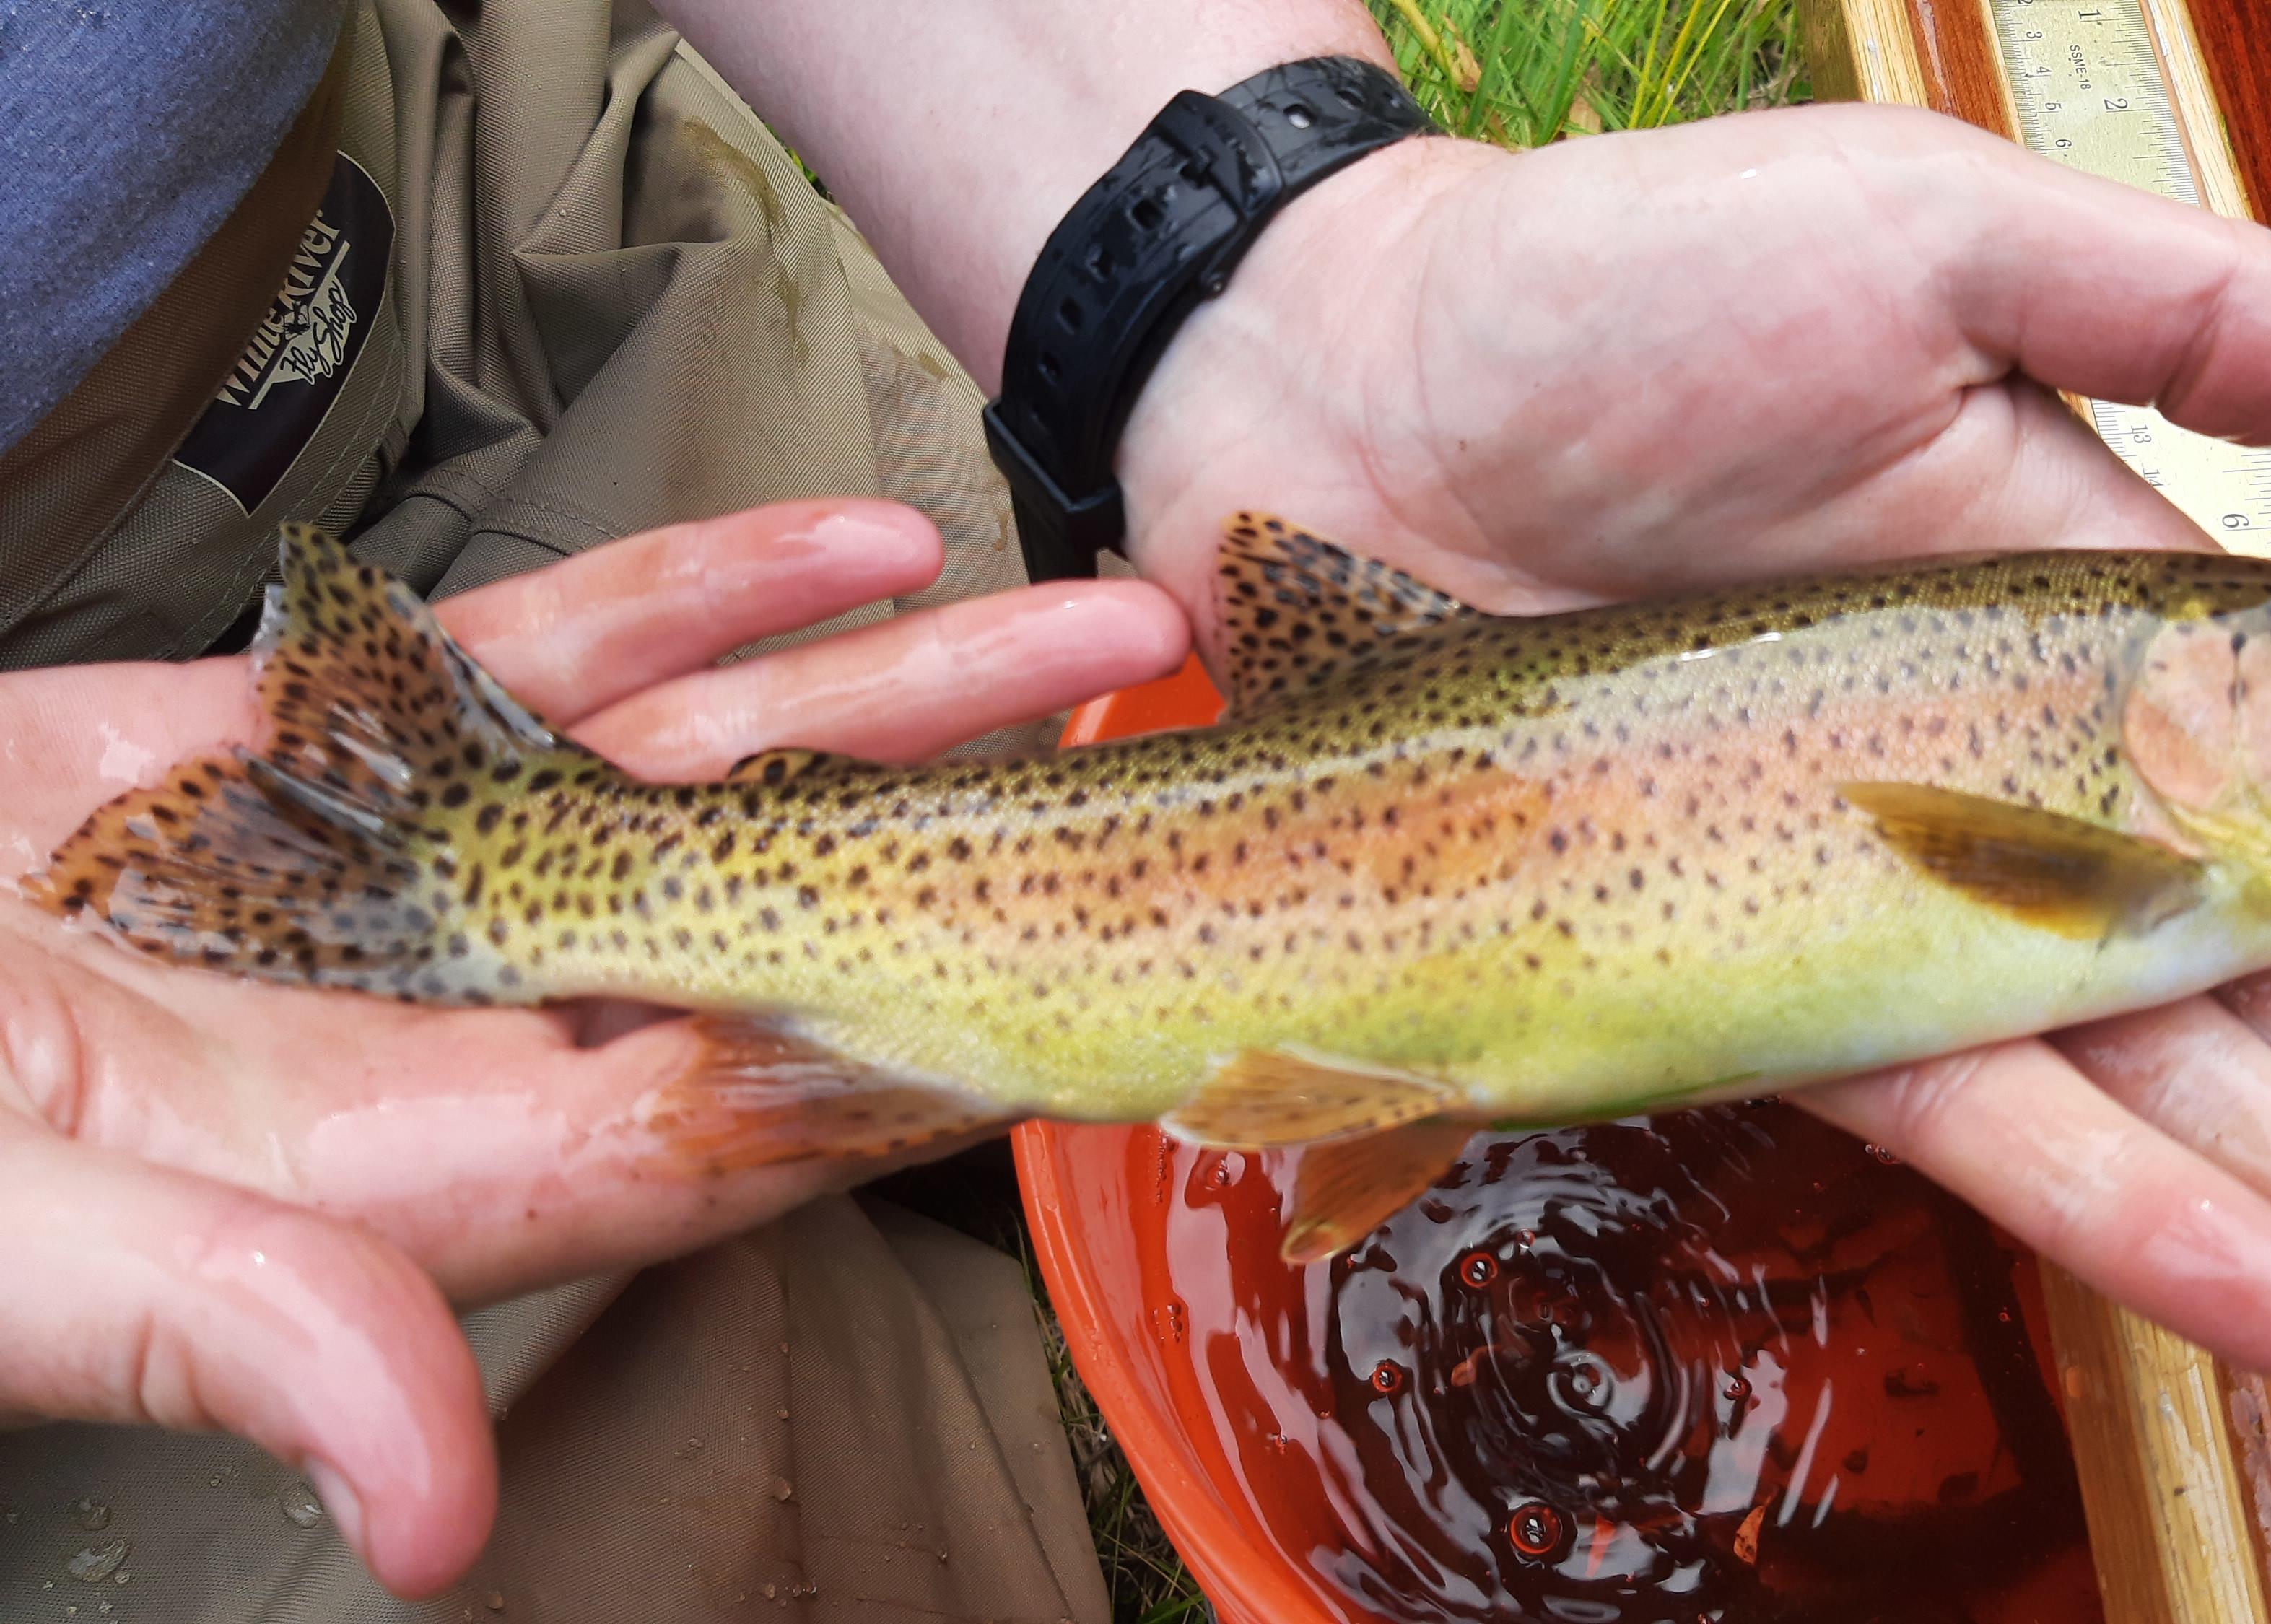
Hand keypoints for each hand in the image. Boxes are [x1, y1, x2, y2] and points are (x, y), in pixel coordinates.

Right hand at [0, 501, 1186, 1593]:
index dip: (925, 1069)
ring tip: (1086, 623)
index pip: (736, 1127)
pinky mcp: (325, 738)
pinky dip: (698, 593)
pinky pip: (550, 654)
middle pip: (785, 929)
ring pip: (712, 766)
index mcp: (418, 1172)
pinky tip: (856, 543)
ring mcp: (416, 872)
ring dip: (899, 694)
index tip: (1116, 1002)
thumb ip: (240, 1338)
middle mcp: (459, 1024)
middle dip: (983, 842)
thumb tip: (435, 1506)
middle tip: (1175, 761)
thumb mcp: (16, 1247)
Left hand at [1113, 111, 2270, 1444]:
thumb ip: (2179, 315)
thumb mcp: (1931, 236)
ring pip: (2182, 1096)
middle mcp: (2026, 783)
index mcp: (2105, 615)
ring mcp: (1898, 893)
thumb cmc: (1626, 278)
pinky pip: (1969, 1110)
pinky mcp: (1750, 968)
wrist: (1351, 376)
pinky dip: (2130, 1211)